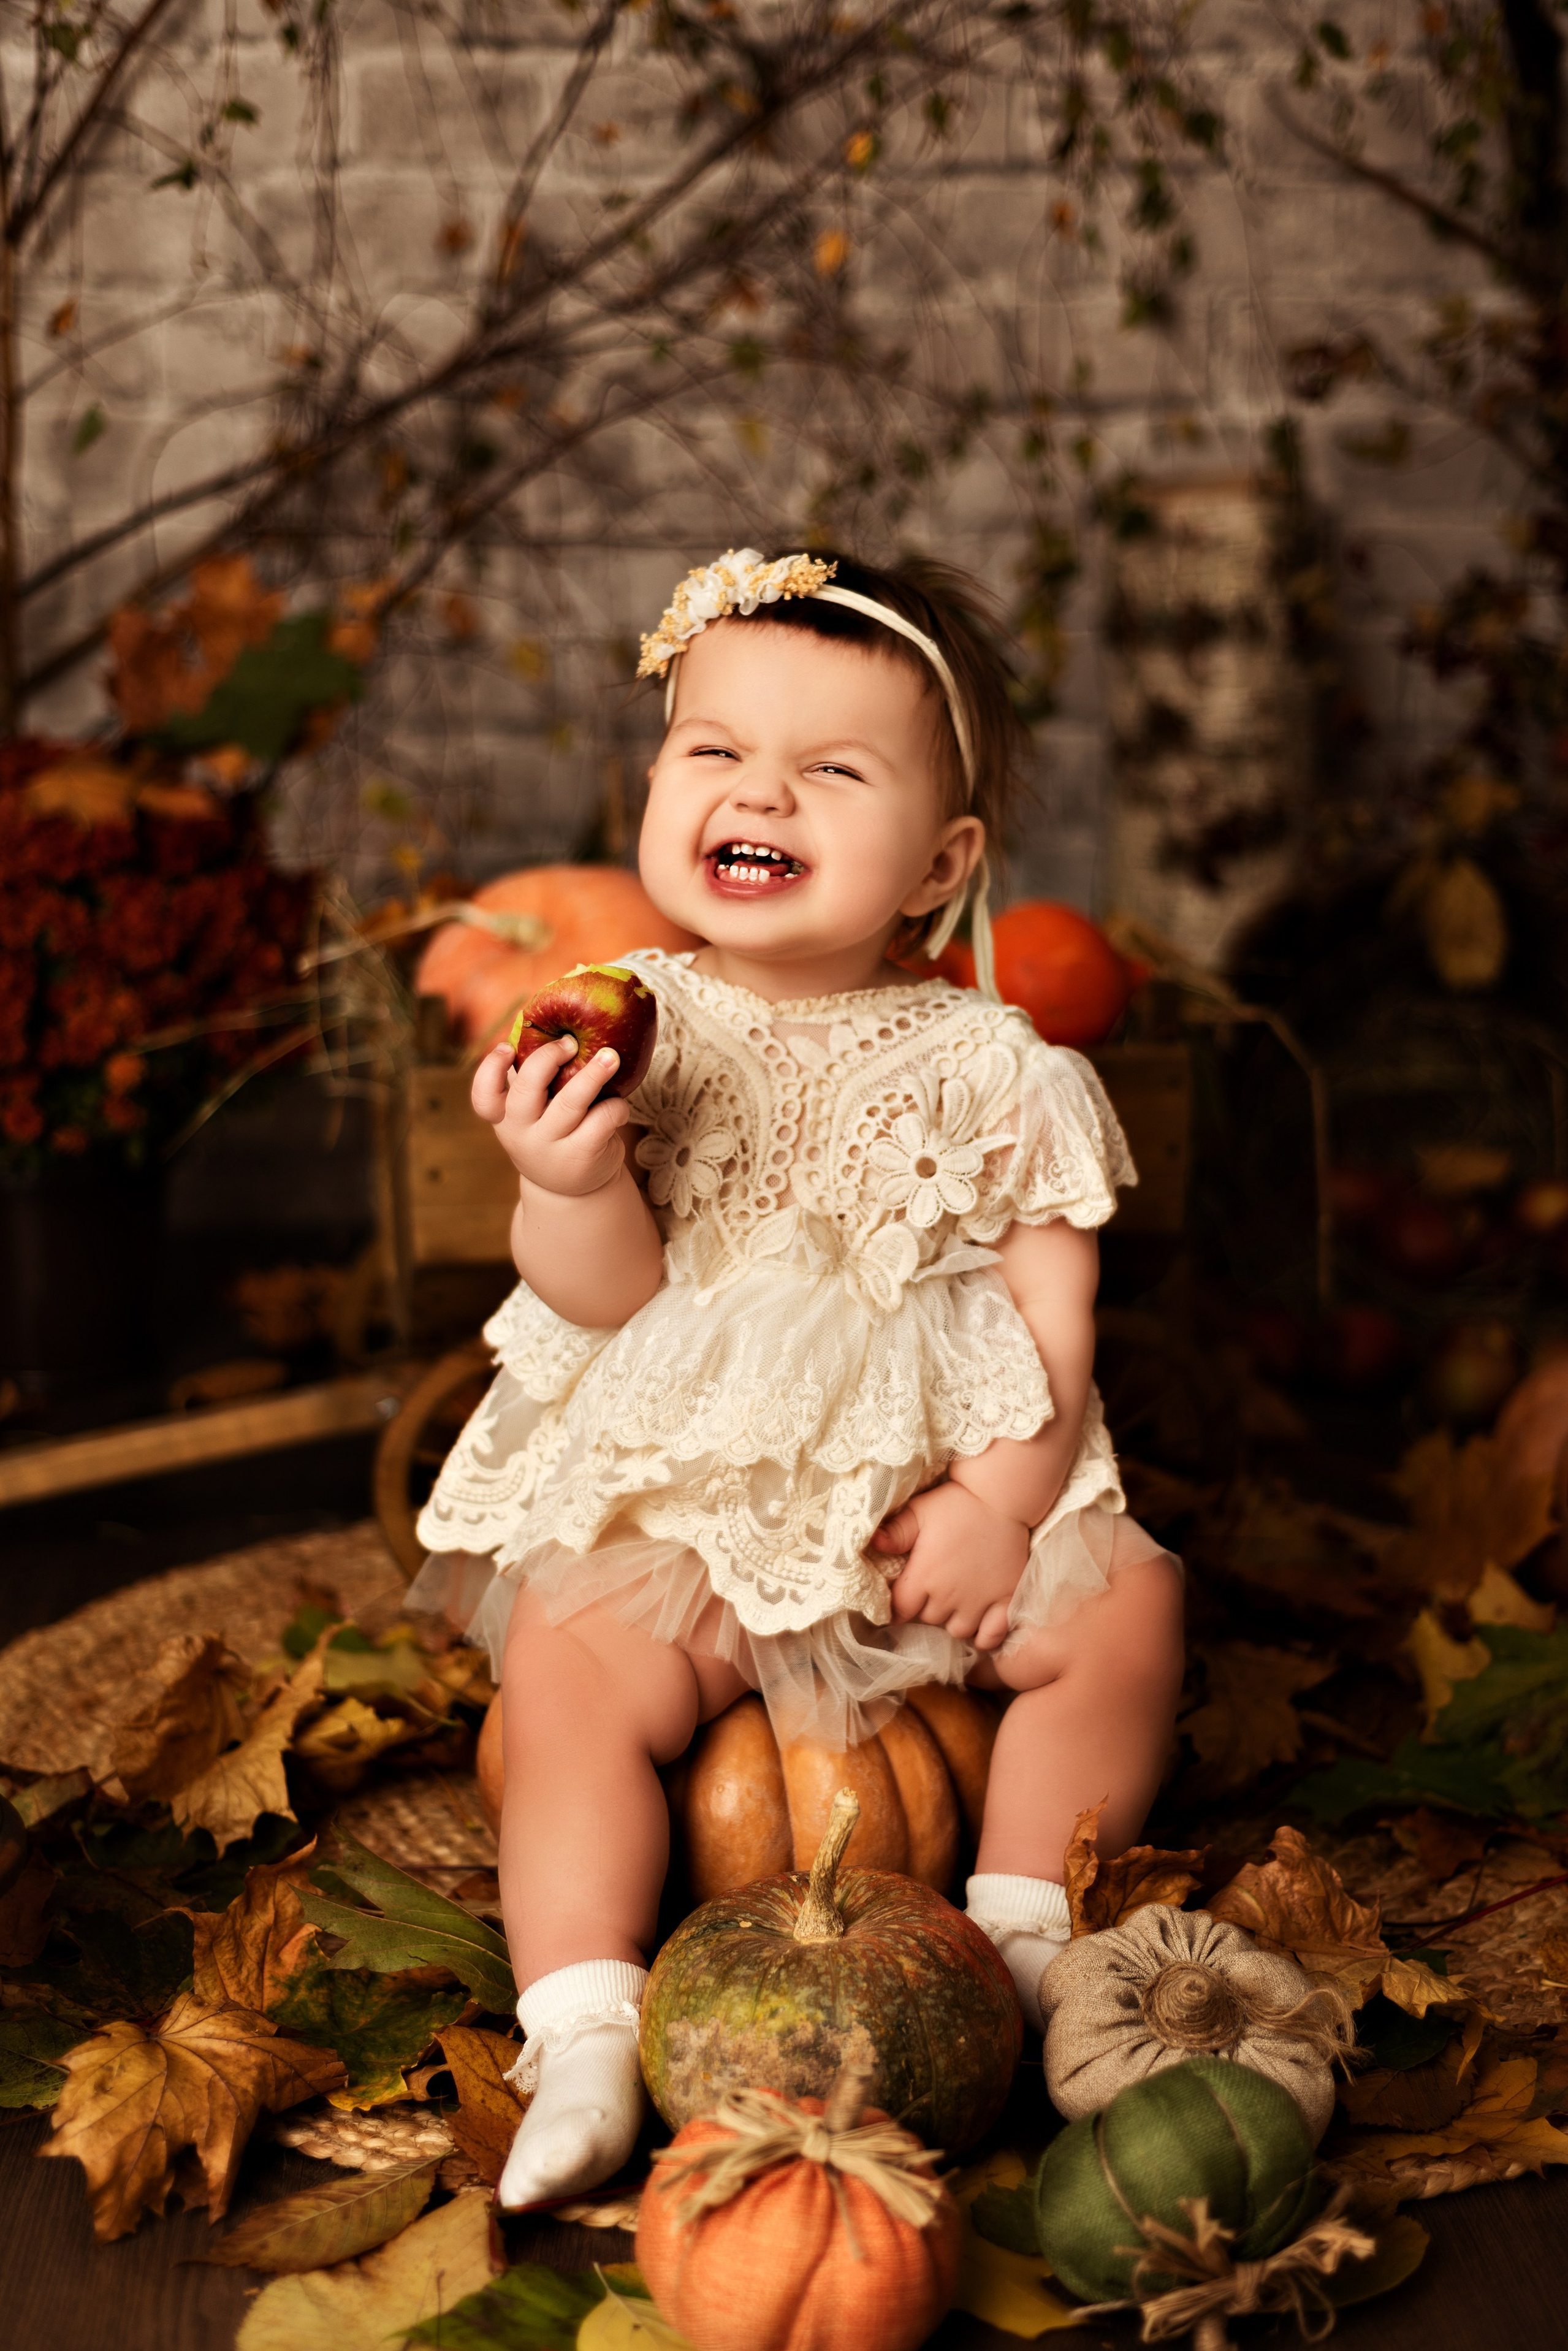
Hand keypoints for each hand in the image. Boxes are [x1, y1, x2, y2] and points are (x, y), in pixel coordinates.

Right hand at [472, 1036, 631, 1197]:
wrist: (571, 1192)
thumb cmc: (553, 1134)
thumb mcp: (534, 1116)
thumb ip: (536, 1083)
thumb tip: (555, 1025)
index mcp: (504, 1118)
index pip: (484, 1097)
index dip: (490, 1069)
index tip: (506, 1047)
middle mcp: (521, 1133)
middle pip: (526, 1090)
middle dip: (548, 1059)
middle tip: (571, 1042)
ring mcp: (550, 1147)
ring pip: (571, 1102)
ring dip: (593, 1074)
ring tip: (612, 1056)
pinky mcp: (581, 1157)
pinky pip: (601, 1120)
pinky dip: (615, 1106)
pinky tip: (619, 1106)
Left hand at [870, 1482, 1029, 1650]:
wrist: (1002, 1500)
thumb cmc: (958, 1504)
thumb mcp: (920, 1511)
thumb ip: (896, 1532)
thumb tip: (873, 1543)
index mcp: (925, 1575)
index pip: (901, 1609)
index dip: (897, 1608)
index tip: (902, 1601)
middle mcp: (949, 1595)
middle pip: (929, 1619)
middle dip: (926, 1608)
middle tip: (933, 1589)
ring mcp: (979, 1601)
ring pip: (958, 1630)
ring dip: (953, 1620)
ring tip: (955, 1601)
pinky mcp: (1006, 1601)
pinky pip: (991, 1636)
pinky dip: (984, 1635)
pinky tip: (980, 1622)